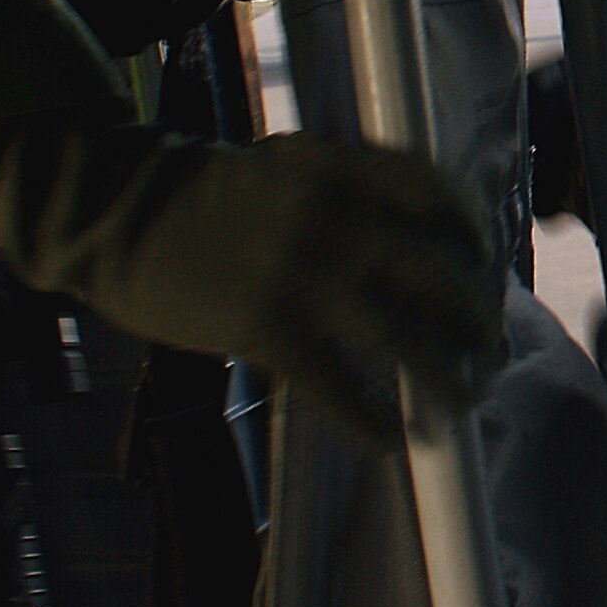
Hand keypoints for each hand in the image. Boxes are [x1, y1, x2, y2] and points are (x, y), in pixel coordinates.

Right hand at [0, 119, 505, 440]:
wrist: (116, 213)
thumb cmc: (206, 195)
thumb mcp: (288, 164)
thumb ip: (349, 187)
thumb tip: (416, 239)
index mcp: (343, 168)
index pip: (437, 194)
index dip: (472, 233)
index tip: (485, 262)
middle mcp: (336, 217)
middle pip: (442, 273)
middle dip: (478, 317)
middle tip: (490, 347)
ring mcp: (303, 274)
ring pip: (406, 339)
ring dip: (446, 378)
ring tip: (461, 401)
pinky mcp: (266, 328)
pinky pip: (339, 390)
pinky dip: (374, 423)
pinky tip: (392, 442)